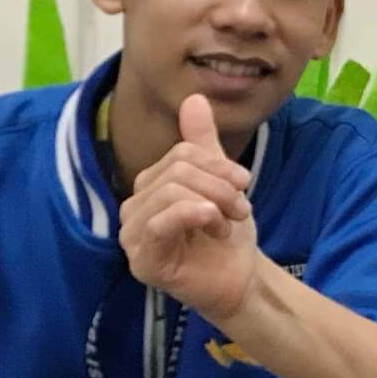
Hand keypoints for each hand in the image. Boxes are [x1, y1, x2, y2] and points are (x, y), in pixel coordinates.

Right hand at [120, 94, 259, 322]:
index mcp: (148, 188)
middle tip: (242, 207)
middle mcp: (133, 210)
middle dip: (218, 185)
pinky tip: (215, 224)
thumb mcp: (220, 182)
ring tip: (230, 221)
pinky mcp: (142, 260)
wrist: (241, 279)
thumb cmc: (226, 234)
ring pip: (171, 191)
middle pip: (175, 171)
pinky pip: (161, 221)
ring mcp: (133, 237)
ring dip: (213, 202)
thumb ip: (202, 143)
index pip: (178, 155)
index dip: (215, 163)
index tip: (243, 182)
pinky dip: (195, 214)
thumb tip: (194, 98)